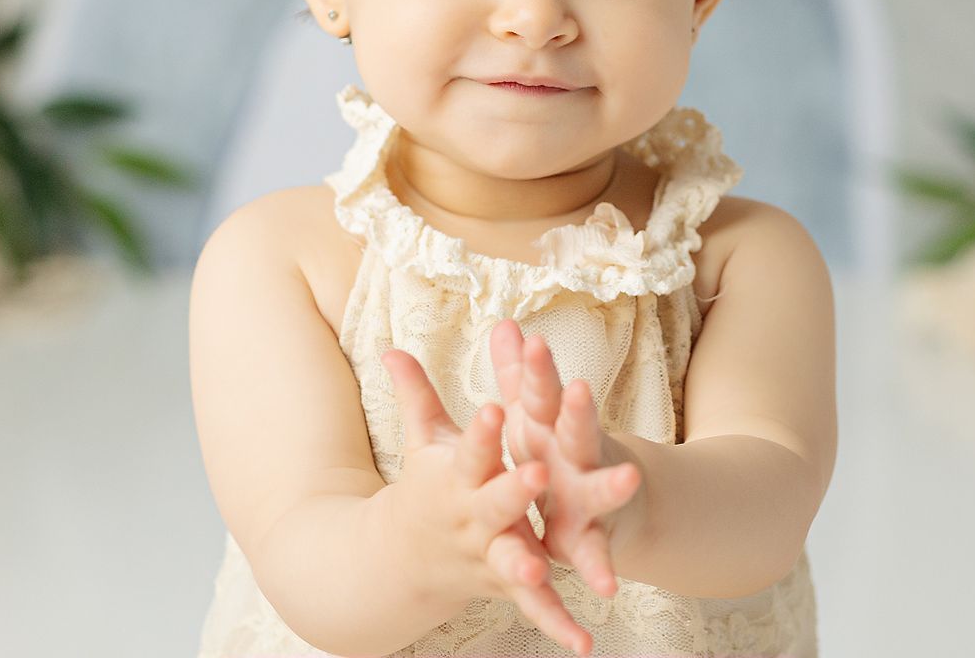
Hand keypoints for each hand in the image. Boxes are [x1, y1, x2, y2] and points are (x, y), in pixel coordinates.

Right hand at [377, 347, 595, 656]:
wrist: (401, 563)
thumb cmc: (425, 489)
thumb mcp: (423, 443)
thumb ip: (417, 395)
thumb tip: (390, 347)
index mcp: (456, 477)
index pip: (469, 449)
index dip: (481, 431)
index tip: (496, 407)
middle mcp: (472, 518)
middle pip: (494, 503)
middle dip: (513, 489)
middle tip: (535, 472)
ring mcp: (490, 555)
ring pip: (511, 559)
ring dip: (525, 564)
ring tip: (539, 565)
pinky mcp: (507, 588)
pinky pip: (535, 608)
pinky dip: (558, 626)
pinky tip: (584, 645)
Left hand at [489, 319, 643, 599]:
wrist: (614, 499)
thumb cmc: (559, 451)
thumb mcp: (534, 415)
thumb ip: (519, 374)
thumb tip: (504, 323)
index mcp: (554, 425)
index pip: (545, 388)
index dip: (537, 367)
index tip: (531, 340)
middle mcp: (578, 454)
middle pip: (578, 428)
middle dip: (578, 412)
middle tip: (576, 389)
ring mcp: (592, 496)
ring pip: (600, 488)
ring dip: (612, 484)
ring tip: (626, 477)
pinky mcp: (593, 539)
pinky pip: (596, 556)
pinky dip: (600, 571)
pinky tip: (605, 588)